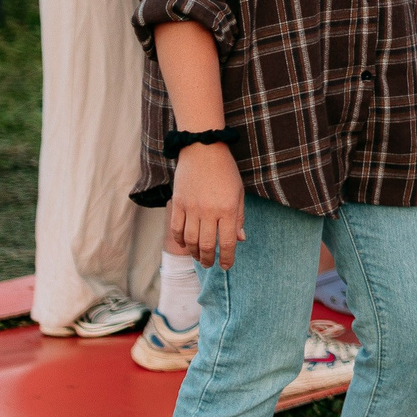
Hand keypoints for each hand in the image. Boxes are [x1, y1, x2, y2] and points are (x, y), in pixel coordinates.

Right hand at [167, 142, 246, 268]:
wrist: (203, 150)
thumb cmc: (225, 172)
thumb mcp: (238, 193)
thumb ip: (238, 217)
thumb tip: (240, 240)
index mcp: (228, 209)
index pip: (227, 242)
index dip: (227, 258)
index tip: (226, 266)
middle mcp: (209, 211)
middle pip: (206, 244)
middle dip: (209, 259)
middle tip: (210, 264)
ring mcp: (191, 208)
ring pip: (190, 240)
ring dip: (194, 253)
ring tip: (199, 257)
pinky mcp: (178, 203)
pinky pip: (176, 228)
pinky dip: (180, 240)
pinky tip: (185, 244)